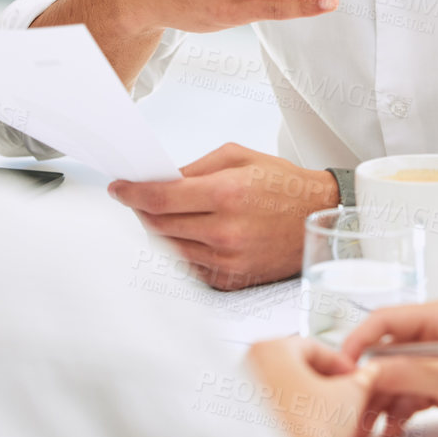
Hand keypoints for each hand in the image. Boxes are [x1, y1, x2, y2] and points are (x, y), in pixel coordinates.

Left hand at [109, 142, 339, 289]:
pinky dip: (180, 250)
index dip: (132, 193)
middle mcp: (226, 230)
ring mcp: (229, 260)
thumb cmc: (283, 184)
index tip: (118, 188)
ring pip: (170, 248)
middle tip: (136, 199)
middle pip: (158, 225)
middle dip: (141, 210)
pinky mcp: (232, 279)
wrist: (319, 216)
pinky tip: (185, 234)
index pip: (160, 198)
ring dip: (158, 231)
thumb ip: (196, 168)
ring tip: (161, 215)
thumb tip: (160, 180)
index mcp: (227, 194)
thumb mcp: (240, 157)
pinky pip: (190, 267)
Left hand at [245, 336, 378, 436]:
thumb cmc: (310, 429)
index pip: (315, 347)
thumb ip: (361, 377)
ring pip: (283, 381)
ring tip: (325, 409)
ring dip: (307, 392)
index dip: (341, 363)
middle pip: (297, 363)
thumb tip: (366, 375)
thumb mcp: (349, 394)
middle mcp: (251, 362)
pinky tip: (307, 420)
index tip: (352, 374)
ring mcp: (242, 386)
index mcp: (272, 347)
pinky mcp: (240, 411)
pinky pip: (269, 399)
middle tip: (341, 390)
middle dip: (323, 377)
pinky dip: (289, 405)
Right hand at [340, 298, 437, 436]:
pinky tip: (391, 425)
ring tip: (368, 422)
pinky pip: (409, 391)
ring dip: (381, 399)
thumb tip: (370, 372)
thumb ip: (409, 372)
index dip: (360, 340)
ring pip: (396, 375)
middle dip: (370, 380)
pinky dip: (397, 409)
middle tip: (353, 402)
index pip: (388, 319)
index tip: (342, 363)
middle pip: (388, 351)